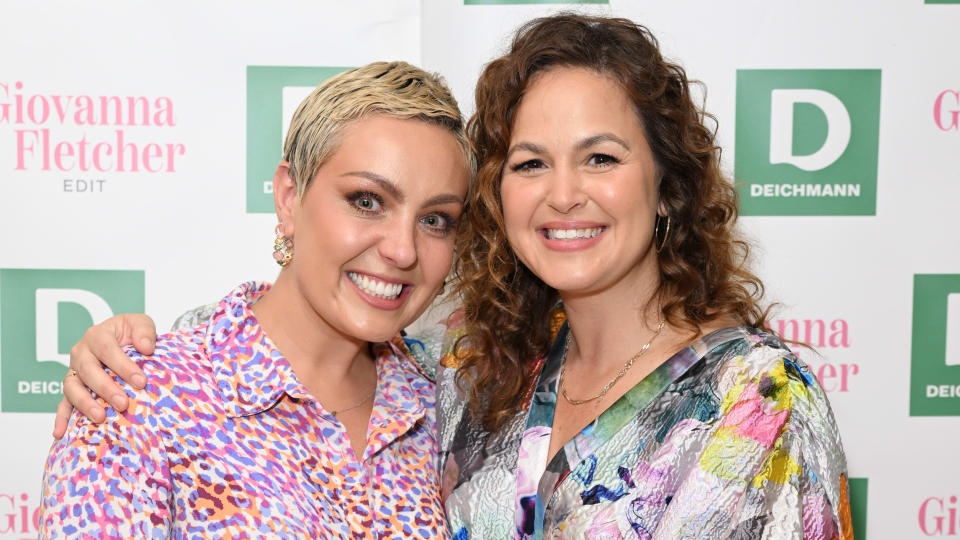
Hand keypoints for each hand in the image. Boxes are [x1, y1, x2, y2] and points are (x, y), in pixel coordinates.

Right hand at [53, 313, 157, 437]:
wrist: (122, 339)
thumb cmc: (131, 333)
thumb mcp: (140, 324)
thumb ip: (144, 332)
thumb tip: (146, 348)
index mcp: (97, 335)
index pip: (108, 351)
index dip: (123, 366)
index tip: (141, 382)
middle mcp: (81, 353)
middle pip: (88, 371)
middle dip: (106, 389)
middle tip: (123, 404)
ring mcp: (74, 372)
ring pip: (72, 388)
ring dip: (84, 404)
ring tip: (100, 417)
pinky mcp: (72, 388)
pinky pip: (63, 403)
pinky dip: (61, 418)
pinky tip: (60, 433)